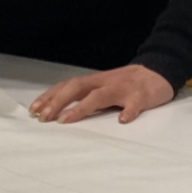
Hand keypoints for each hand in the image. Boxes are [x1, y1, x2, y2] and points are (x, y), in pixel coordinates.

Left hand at [29, 64, 174, 125]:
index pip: (67, 86)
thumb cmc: (126, 85)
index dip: (50, 96)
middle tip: (43, 118)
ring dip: (81, 108)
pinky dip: (129, 111)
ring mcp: (122, 88)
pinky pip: (134, 104)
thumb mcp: (102, 88)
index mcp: (94, 82)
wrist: (158, 72)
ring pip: (100, 96)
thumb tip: (59, 111)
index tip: (33, 109)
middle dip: (58, 102)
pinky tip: (123, 120)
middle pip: (77, 88)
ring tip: (66, 120)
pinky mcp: (141, 96)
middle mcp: (104, 82)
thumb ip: (85, 97)